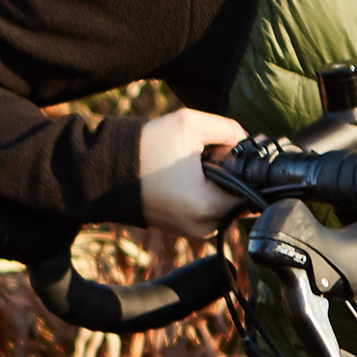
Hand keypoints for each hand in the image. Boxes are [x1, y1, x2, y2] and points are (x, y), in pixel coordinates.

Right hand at [136, 106, 248, 237]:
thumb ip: (228, 129)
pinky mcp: (180, 228)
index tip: (227, 152)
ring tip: (191, 165)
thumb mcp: (191, 124)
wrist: (104, 172)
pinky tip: (182, 176)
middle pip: (238, 199)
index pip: (252, 192)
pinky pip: (204, 209)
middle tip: (207, 156)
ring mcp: (191, 232)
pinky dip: (201, 192)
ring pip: (221, 203)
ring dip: (215, 184)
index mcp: (210, 207)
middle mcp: (204, 228)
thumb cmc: (145, 148)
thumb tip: (243, 141)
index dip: (244, 168)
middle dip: (229, 176)